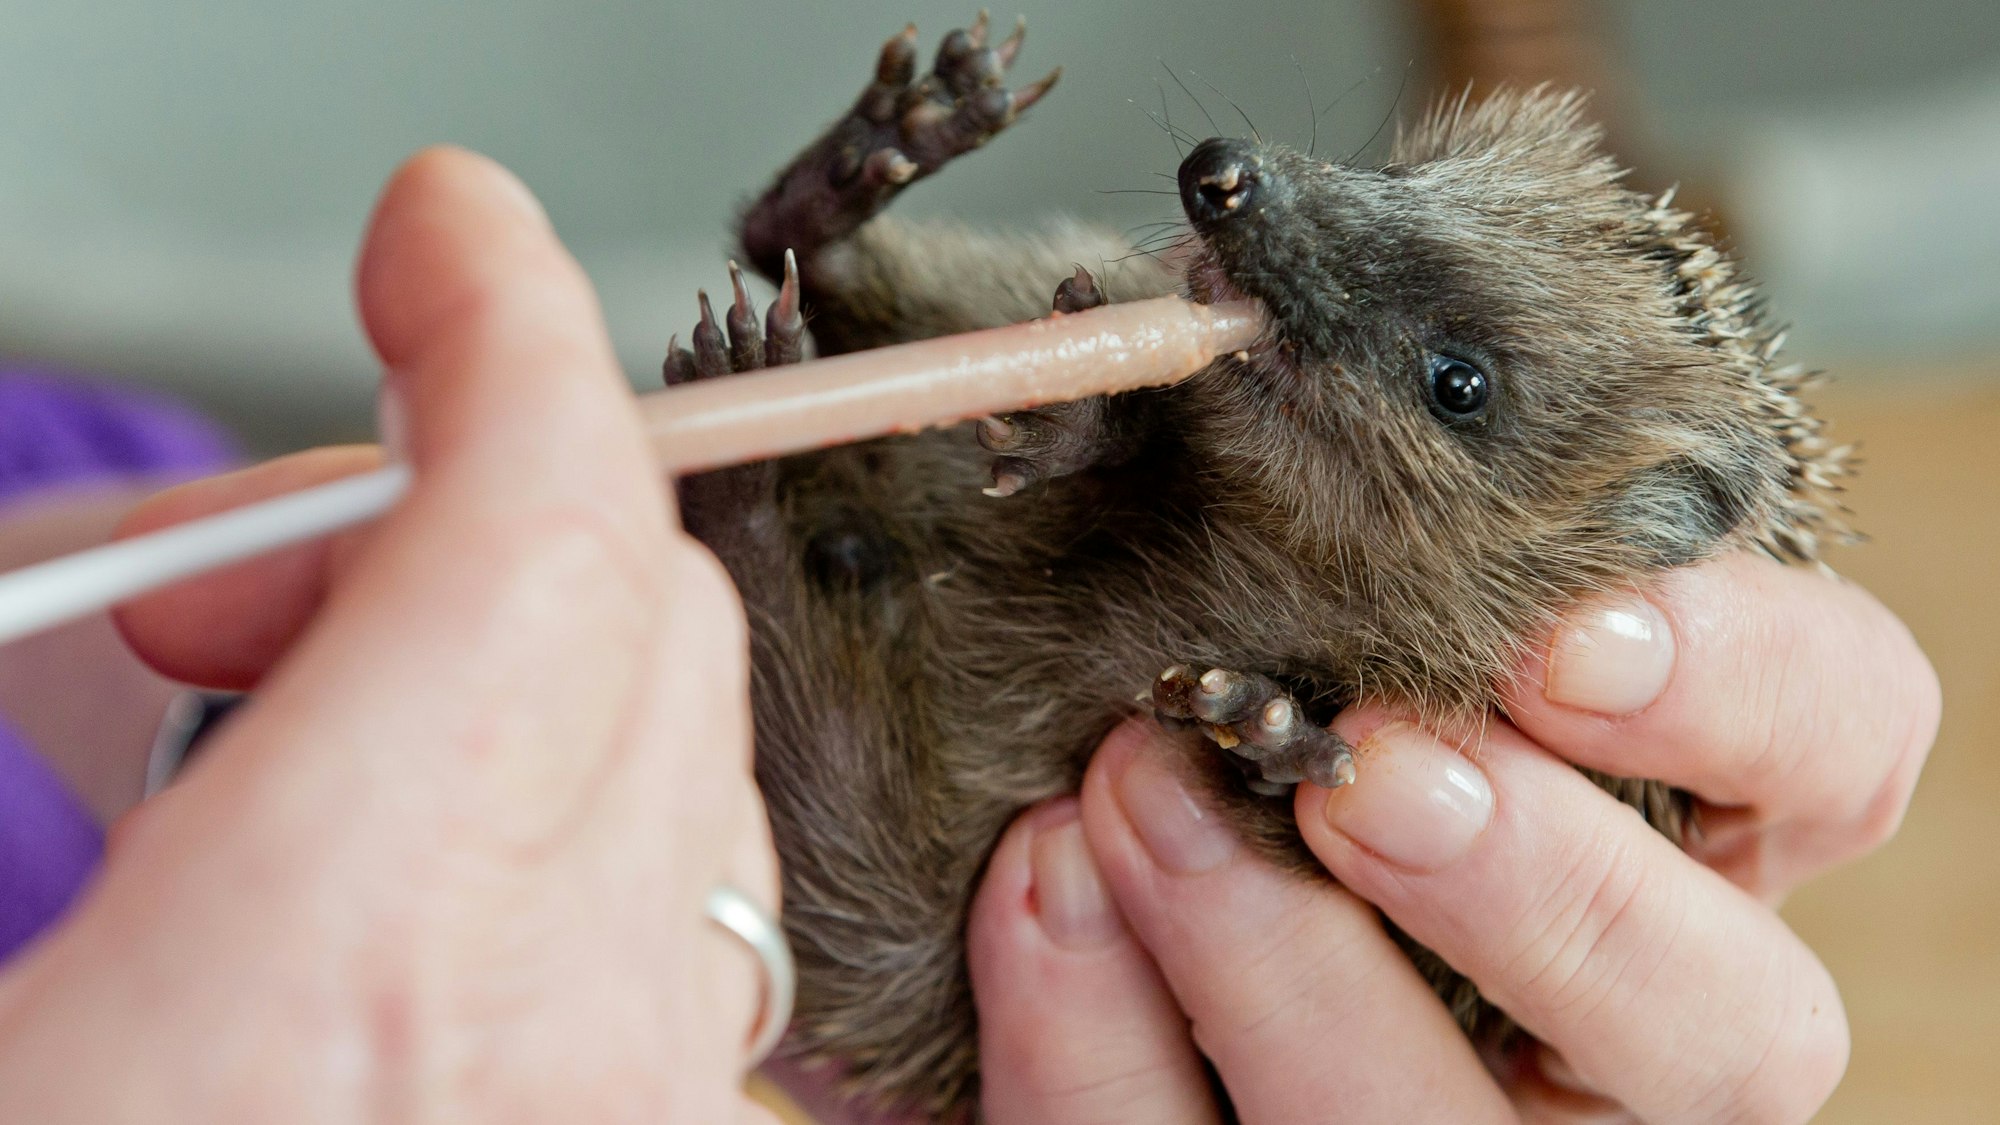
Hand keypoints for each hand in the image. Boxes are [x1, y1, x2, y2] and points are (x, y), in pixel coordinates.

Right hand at [0, 150, 781, 1122]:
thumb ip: (43, 705)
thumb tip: (163, 561)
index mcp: (348, 958)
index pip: (539, 521)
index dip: (501, 328)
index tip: (443, 241)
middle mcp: (555, 1035)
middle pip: (640, 609)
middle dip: (447, 508)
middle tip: (232, 574)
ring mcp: (636, 1103)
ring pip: (687, 752)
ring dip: (513, 666)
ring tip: (299, 742)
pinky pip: (690, 915)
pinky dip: (567, 819)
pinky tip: (411, 882)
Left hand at [968, 552, 1937, 1122]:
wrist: (1067, 837)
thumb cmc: (1232, 664)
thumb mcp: (1329, 580)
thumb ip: (1366, 524)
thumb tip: (1259, 344)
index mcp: (1679, 823)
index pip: (1837, 752)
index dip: (1752, 697)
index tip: (1575, 634)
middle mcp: (1619, 1015)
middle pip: (1727, 1028)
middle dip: (1549, 897)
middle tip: (1370, 762)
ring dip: (1287, 967)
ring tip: (1126, 792)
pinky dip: (1096, 1034)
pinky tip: (1035, 887)